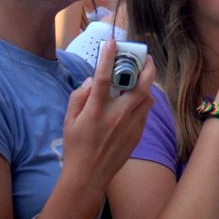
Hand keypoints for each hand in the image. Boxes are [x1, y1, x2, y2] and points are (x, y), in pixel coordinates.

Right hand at [61, 41, 154, 193]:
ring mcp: (131, 124)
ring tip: (141, 77)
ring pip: (148, 96)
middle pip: (142, 84)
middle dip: (148, 66)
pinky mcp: (139, 132)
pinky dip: (144, 100)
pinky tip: (137, 99)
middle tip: (146, 57)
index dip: (108, 57)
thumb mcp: (69, 120)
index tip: (112, 42)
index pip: (104, 77)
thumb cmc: (76, 147)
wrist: (89, 176)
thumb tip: (93, 79)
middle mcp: (118, 114)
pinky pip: (146, 110)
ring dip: (147, 84)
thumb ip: (79, 96)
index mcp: (97, 110)